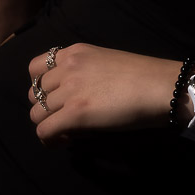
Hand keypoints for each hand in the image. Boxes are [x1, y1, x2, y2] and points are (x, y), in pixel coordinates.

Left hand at [25, 44, 180, 146]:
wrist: (160, 86)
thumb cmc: (143, 76)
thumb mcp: (105, 62)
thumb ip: (84, 72)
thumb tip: (72, 96)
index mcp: (74, 52)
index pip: (35, 68)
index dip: (41, 87)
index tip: (56, 98)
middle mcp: (66, 67)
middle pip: (34, 93)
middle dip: (45, 108)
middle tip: (63, 119)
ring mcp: (69, 90)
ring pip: (36, 113)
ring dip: (48, 125)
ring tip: (66, 132)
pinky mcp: (75, 113)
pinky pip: (44, 130)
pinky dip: (49, 139)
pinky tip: (63, 141)